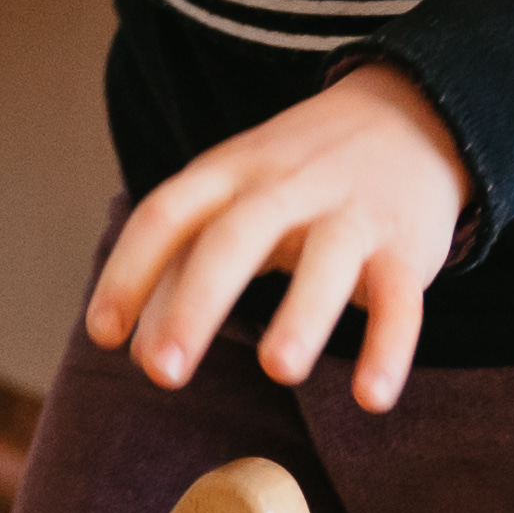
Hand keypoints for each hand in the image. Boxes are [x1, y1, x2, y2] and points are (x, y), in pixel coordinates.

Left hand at [85, 64, 466, 414]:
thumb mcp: (236, 199)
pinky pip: (399, 299)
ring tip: (278, 370)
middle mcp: (288, 186)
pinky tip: (371, 398)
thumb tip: (137, 352)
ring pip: (328, 260)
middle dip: (196, 303)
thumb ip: (184, 267)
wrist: (410, 113)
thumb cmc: (300, 176)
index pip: (168, 211)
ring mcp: (352, 213)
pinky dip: (389, 347)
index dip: (130, 270)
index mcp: (232, 171)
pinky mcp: (405, 247)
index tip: (103, 334)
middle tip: (162, 373)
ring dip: (302, 314)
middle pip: (236, 237)